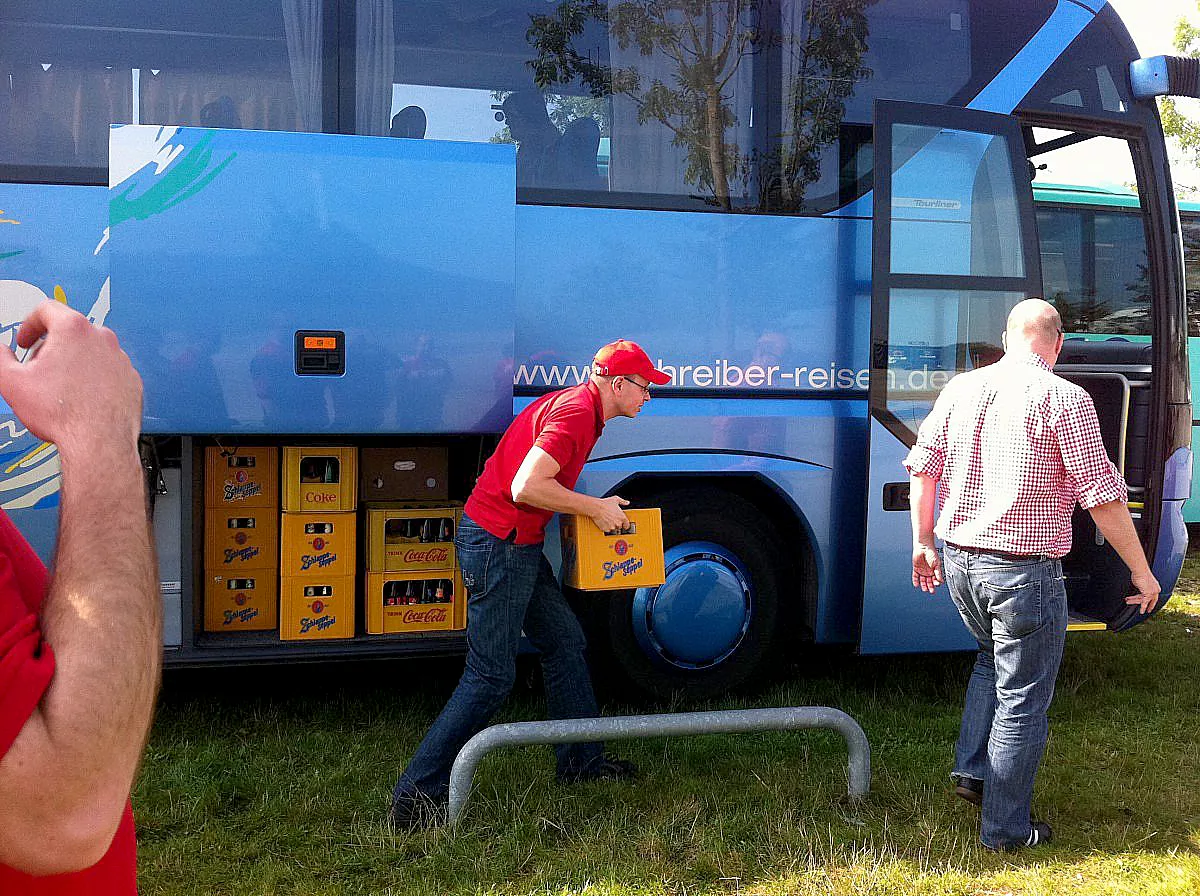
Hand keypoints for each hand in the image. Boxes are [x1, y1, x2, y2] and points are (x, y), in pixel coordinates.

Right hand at [0, 301, 141, 459]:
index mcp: (74, 329)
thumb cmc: (63, 413)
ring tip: (61, 387)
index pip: (47, 309)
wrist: (99, 442)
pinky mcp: (131, 378)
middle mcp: (102, 339)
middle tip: (40, 369)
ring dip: (74, 362)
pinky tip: (83, 396)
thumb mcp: (12, 381)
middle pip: (71, 331)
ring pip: (91, 351)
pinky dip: (95, 378)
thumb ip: (1, 357)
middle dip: (51, 346)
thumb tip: (0, 351)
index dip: (29, 324)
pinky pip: (109, 370)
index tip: (25, 340)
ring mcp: (121, 358)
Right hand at [590, 495, 630, 533]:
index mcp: (622, 517)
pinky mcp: (606, 529)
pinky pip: (607, 530)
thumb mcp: (616, 499)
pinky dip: (606, 527)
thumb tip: (627, 502)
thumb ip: (623, 501)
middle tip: (613, 519)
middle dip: (617, 524)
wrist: (596, 508)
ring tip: (607, 520)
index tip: (624, 525)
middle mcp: (618, 523)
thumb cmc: (605, 504)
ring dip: (611, 526)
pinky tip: (604, 522)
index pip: (627, 525)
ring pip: (613, 529)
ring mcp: (612, 527)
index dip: (625, 525)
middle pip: (619, 527)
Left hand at [912, 543, 942, 592]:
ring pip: (922, 580)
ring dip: (924, 585)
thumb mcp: (937, 564)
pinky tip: (916, 585)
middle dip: (930, 587)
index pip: (935, 579)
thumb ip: (938, 572)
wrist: (923, 547)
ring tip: (924, 589)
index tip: (936, 584)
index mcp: (934, 571)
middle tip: (931, 591)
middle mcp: (928, 572)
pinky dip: (915, 580)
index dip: (936, 583)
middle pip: (929, 582)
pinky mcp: (916, 568)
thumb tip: (941, 581)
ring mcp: (922, 571)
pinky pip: (915, 576)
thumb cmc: (932, 554)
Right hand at [1127, 569, 1160, 614]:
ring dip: (1135, 602)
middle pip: (1148, 599)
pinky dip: (1143, 608)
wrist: (1140, 570)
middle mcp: (1156, 590)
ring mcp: (1153, 592)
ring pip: (1144, 600)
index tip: (1146, 605)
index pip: (1151, 596)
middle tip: (1140, 609)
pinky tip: (1141, 611)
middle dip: (1140, 602)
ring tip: (1128, 602)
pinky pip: (1144, 602)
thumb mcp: (1140, 582)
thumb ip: (1141, 588)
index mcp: (1156, 587)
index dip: (1148, 601)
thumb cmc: (1139, 573)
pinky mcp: (1149, 594)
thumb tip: (1138, 590)